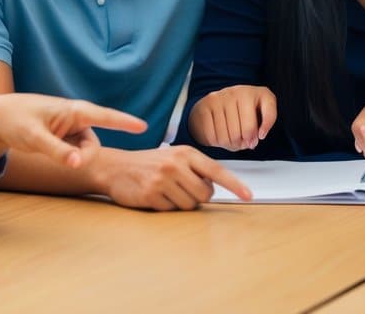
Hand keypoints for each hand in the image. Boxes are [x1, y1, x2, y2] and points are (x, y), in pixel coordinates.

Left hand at [0, 94, 146, 171]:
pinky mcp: (63, 135)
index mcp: (74, 110)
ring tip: (46, 151)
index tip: (145, 127)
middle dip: (85, 157)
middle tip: (68, 164)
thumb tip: (78, 164)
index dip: (126, 123)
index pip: (107, 116)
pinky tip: (51, 153)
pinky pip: (75, 150)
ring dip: (72, 157)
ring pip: (84, 149)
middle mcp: (76, 117)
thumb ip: (57, 151)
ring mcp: (70, 127)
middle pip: (94, 144)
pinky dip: (68, 156)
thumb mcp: (34, 138)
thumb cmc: (14, 121)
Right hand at [95, 146, 251, 209]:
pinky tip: (155, 196)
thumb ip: (196, 168)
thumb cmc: (150, 163)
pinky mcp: (151, 195)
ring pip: (190, 205)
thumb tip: (216, 187)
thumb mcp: (174, 157)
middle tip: (183, 189)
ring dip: (181, 203)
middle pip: (205, 194)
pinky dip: (166, 207)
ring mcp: (163, 179)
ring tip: (167, 191)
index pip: (217, 170)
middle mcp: (176, 164)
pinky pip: (172, 210)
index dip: (235, 185)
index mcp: (186, 152)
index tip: (249, 196)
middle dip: (198, 196)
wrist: (115, 167)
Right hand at [188, 85, 276, 150]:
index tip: (260, 137)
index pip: (266, 117)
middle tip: (242, 142)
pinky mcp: (204, 105)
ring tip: (231, 140)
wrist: (221, 99)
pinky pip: (210, 135)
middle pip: (243, 132)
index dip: (263, 132)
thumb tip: (252, 141)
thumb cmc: (246, 108)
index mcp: (257, 92)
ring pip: (225, 137)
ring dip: (229, 145)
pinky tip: (219, 137)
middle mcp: (238, 92)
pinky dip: (215, 143)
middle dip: (243, 143)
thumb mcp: (263, 110)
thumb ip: (266, 123)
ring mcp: (220, 98)